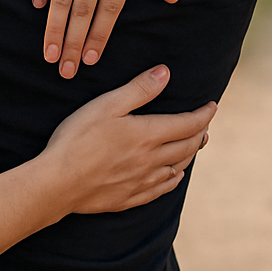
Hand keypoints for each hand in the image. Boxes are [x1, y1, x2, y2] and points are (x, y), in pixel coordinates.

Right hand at [41, 65, 214, 214]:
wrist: (59, 182)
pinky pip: (161, 189)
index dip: (203, 114)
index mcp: (148, 135)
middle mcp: (151, 160)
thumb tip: (165, 73)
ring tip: (194, 145)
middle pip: (187, 147)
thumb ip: (138, 89)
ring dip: (189, 155)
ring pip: (177, 168)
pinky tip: (174, 176)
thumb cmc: (78, 139)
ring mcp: (142, 182)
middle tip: (204, 125)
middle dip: (199, 133)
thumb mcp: (106, 105)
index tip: (212, 106)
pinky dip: (173, 179)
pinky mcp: (129, 198)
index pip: (187, 123)